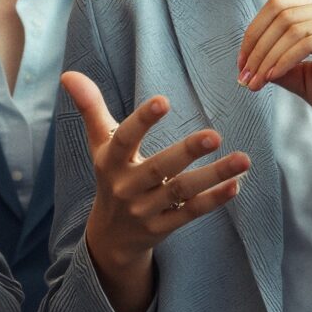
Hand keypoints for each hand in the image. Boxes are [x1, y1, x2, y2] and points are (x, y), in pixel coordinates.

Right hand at [63, 71, 248, 311]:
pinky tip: (236, 185)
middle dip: (186, 152)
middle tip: (214, 135)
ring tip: (243, 159)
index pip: (124, 139)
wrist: (110, 236)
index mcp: (110, 162)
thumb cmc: (111, 176)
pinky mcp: (163, 228)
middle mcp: (126, 187)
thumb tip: (68, 75)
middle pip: (159, 168)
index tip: (164, 100)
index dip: (142, 121)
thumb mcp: (99, 144)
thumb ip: (90, 108)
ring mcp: (145, 210)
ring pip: (181, 191)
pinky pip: (190, 213)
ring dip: (213, 175)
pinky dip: (214, 200)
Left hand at [237, 0, 311, 141]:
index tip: (241, 66)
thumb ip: (279, 65)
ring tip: (254, 82)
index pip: (278, 6)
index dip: (253, 33)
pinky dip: (284, 60)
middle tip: (244, 77)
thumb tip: (248, 63)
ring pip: (292, 28)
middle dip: (255, 47)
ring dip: (266, 56)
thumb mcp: (304, 79)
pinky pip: (309, 42)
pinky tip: (272, 77)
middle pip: (281, 14)